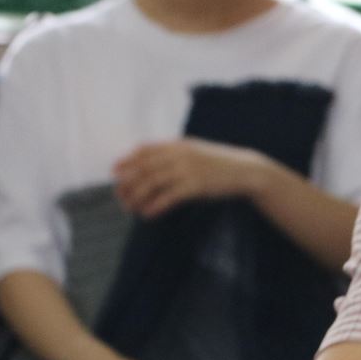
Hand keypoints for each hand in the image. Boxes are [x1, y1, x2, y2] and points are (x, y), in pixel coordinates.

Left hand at [112, 138, 271, 217]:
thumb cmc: (219, 164)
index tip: (114, 172)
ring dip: (138, 197)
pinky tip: (147, 214)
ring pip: (152, 183)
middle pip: (144, 168)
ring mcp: (187, 169)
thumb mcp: (196, 152)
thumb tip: (152, 166)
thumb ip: (175, 155)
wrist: (246, 170)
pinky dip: (155, 206)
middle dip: (128, 183)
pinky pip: (168, 196)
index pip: (144, 149)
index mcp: (178, 145)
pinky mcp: (195, 186)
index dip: (126, 160)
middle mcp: (179, 154)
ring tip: (131, 209)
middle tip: (121, 197)